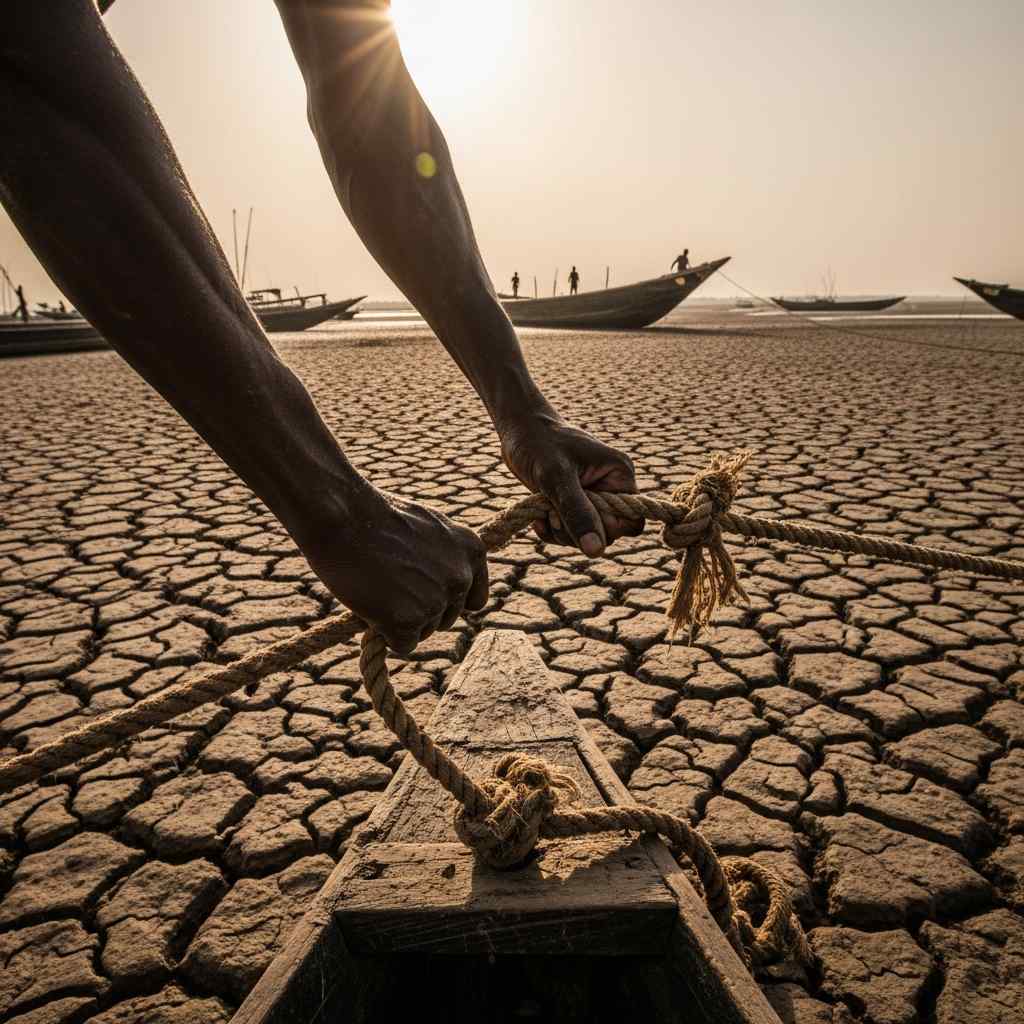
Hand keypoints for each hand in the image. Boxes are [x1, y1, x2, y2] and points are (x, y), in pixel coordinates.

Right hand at [291, 487, 488, 653]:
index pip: (474, 599)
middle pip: (446, 617)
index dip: (446, 600)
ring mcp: (436, 600)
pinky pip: (403, 645)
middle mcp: (461, 577)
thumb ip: (444, 556)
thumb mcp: (426, 526)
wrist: (342, 515)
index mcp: (471, 550)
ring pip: (424, 631)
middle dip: (420, 608)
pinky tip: (371, 605)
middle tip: (388, 582)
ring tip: (378, 586)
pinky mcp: (408, 621)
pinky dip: (386, 633)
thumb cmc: (374, 516)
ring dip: (401, 619)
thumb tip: (444, 585)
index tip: (425, 594)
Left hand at [499, 412, 642, 553]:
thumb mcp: (557, 478)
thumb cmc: (540, 445)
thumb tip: (596, 551)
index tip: (583, 515)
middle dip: (578, 530)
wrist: (518, 431)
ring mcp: (590, 499)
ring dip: (562, 531)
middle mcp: (609, 489)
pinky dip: (551, 530)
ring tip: (544, 509)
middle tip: (555, 513)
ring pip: (586, 537)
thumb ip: (578, 513)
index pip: (632, 521)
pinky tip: (538, 516)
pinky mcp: (571, 506)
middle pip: (608, 534)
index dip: (610, 528)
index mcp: (619, 475)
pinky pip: (568, 534)